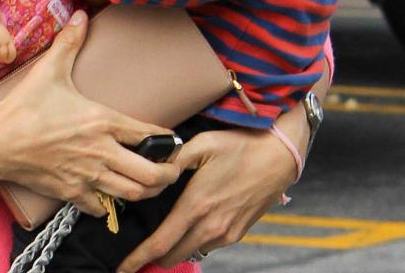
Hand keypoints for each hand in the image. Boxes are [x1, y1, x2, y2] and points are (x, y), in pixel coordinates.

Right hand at [0, 12, 180, 217]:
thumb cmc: (24, 107)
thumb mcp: (50, 70)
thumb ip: (69, 42)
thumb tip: (81, 14)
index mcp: (103, 122)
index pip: (149, 136)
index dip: (167, 141)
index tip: (172, 142)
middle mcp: (101, 152)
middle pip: (151, 174)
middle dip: (167, 174)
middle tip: (170, 170)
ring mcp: (87, 176)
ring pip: (132, 194)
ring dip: (145, 191)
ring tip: (148, 184)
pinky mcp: (72, 192)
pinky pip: (102, 208)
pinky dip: (110, 205)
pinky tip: (109, 194)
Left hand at [115, 126, 298, 272]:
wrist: (280, 156)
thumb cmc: (240, 146)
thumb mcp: (202, 144)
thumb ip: (173, 159)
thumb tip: (152, 168)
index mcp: (196, 205)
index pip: (161, 243)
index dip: (139, 258)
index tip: (123, 267)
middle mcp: (211, 226)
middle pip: (173, 255)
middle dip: (152, 258)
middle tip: (137, 252)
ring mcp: (226, 233)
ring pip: (191, 252)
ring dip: (174, 250)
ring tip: (161, 237)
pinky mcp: (237, 233)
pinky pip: (208, 245)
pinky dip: (193, 242)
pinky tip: (188, 227)